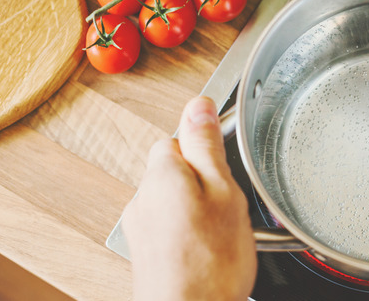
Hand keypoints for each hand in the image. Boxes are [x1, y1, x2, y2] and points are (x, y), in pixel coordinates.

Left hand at [122, 97, 256, 300]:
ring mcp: (140, 226)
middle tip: (228, 204)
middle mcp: (142, 196)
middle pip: (176, 168)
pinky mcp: (144, 252)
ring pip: (174, 198)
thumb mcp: (223, 192)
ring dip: (195, 207)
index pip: (179, 135)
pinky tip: (207, 249)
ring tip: (220, 232)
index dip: (207, 149)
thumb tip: (198, 105)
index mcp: (162, 173)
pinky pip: (169, 225)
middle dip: (202, 180)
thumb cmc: (210, 264)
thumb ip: (206, 145)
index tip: (225, 166)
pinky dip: (187, 231)